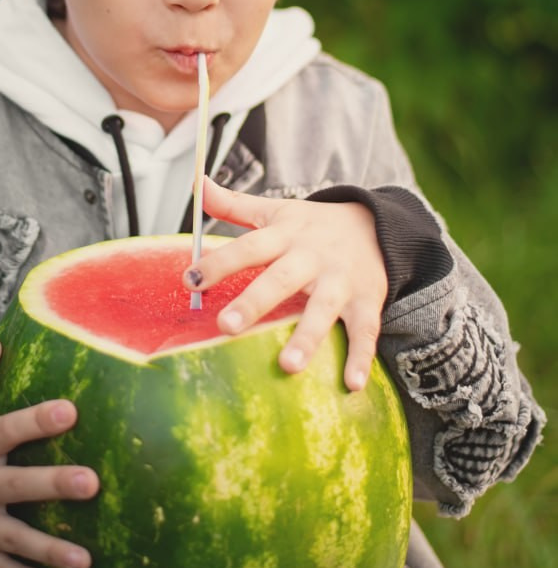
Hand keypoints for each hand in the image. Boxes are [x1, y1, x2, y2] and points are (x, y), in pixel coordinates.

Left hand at [184, 177, 387, 391]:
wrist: (377, 225)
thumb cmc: (313, 225)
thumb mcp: (275, 210)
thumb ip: (233, 204)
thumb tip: (197, 183)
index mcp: (286, 235)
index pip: (249, 247)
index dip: (220, 262)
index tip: (191, 280)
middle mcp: (311, 257)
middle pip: (281, 279)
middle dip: (254, 303)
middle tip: (225, 327)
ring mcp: (341, 280)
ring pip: (323, 309)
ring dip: (307, 337)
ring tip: (287, 366)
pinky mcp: (367, 301)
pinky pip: (365, 330)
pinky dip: (361, 357)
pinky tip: (350, 384)